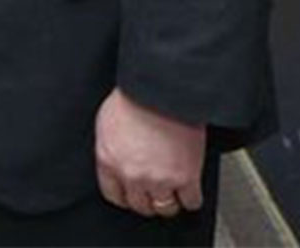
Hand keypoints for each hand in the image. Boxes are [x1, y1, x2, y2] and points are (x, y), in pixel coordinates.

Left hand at [95, 88, 206, 218]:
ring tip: (173, 191)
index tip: (133, 194)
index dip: (126, 196)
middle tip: (155, 190)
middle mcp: (131, 174)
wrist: (161, 90)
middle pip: (140, 205)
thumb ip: (111, 149)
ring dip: (170, 201)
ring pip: (165, 208)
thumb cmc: (134, 98)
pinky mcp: (186, 178)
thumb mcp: (107, 124)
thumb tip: (117, 159)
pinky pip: (191, 203)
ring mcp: (159, 179)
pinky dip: (192, 198)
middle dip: (148, 199)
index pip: (114, 195)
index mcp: (108, 160)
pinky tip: (191, 189)